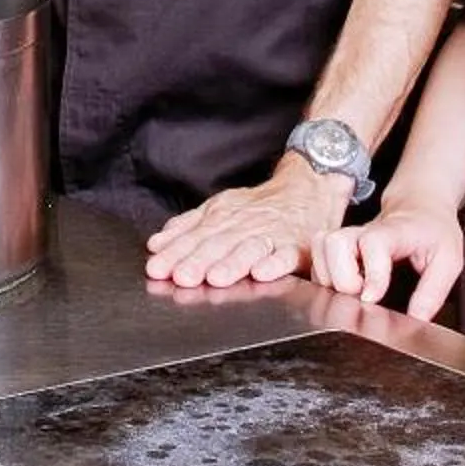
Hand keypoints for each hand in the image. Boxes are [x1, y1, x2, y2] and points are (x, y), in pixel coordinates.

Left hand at [143, 158, 351, 287]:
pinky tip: (261, 273)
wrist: (309, 187)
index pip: (193, 237)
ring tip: (216, 278)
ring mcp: (271, 235)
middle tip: (181, 277)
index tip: (156, 269)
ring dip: (231, 264)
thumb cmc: (260, 206)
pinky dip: (274, 264)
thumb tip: (155, 244)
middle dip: (198, 261)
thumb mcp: (219, 209)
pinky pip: (285, 255)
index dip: (174, 254)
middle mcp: (243, 225)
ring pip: (248, 249)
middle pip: (217, 244)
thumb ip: (187, 227)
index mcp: (221, 218)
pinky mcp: (296, 245)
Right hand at [308, 198, 463, 319]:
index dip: (371, 272)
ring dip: (329, 276)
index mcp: (394, 232)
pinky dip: (324, 277)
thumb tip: (416, 320)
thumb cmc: (433, 231)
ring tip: (352, 292)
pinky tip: (344, 288)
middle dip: (342, 278)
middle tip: (362, 295)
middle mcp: (364, 231)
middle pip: (333, 243)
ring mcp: (349, 235)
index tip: (372, 297)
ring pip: (319, 247)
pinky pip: (317, 257)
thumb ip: (433, 292)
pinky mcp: (338, 245)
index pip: (373, 243)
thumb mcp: (449, 260)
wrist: (420, 206)